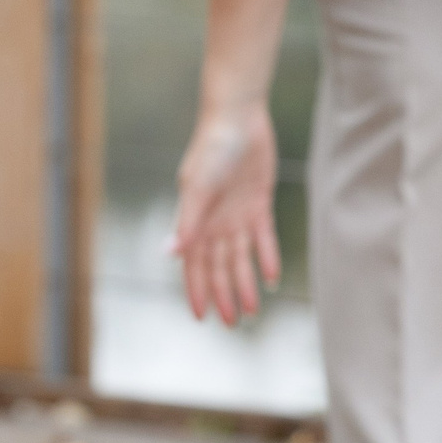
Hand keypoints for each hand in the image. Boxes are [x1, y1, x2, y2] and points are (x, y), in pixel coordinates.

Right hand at [171, 102, 280, 324]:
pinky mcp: (258, 204)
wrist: (237, 118)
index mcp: (195, 220)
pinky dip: (266, 257)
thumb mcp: (198, 188)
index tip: (200, 317)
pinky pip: (264, 238)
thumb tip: (170, 253)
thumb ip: (188, 222)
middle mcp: (215, 222)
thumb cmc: (211, 149)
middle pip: (219, 267)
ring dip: (246, 283)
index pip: (194, 264)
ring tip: (253, 310)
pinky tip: (271, 278)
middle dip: (224, 295)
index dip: (197, 290)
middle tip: (232, 324)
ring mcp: (237, 214)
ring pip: (241, 259)